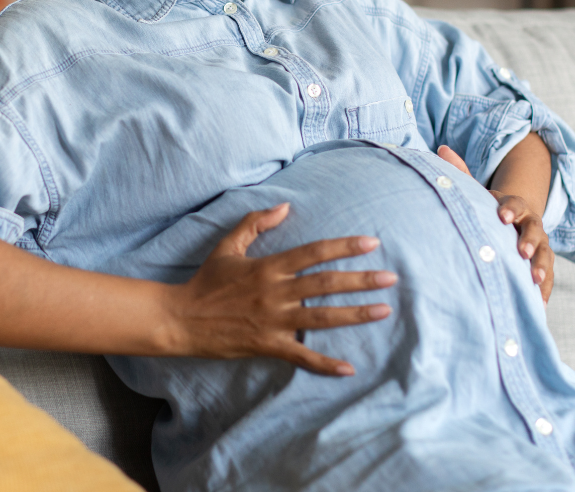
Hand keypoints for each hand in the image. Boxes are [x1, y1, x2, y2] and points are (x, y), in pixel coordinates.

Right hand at [164, 203, 396, 376]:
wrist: (183, 318)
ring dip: (355, 314)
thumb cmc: (207, 281)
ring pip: (322, 316)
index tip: (371, 242)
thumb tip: (284, 206)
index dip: (344, 246)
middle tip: (391, 278)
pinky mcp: (268, 345)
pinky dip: (325, 364)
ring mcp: (274, 320)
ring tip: (382, 310)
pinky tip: (349, 368)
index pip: (314, 252)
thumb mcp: (228, 246)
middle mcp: (276, 291)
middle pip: (326, 283)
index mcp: (269, 266)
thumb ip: (255, 223)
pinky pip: (302, 356)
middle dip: (361, 279)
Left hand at [437, 144, 554, 303]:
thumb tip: (440, 148)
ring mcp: (540, 245)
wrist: (514, 221)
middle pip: (535, 231)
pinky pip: (549, 278)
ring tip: (534, 280)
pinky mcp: (543, 265)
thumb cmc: (490, 207)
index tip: (502, 216)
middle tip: (520, 251)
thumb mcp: (477, 190)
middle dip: (529, 240)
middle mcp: (531, 225)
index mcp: (515, 206)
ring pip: (545, 255)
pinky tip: (539, 306)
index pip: (515, 204)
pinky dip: (544, 291)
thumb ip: (461, 171)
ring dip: (541, 267)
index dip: (510, 209)